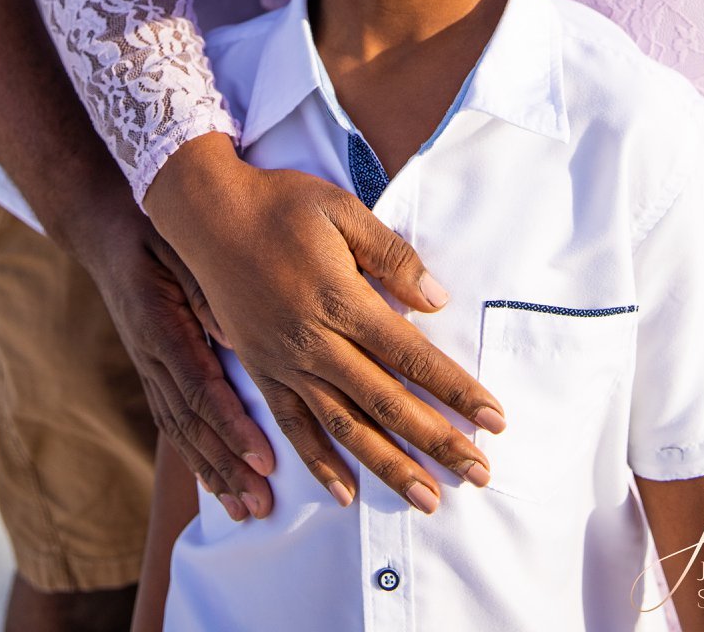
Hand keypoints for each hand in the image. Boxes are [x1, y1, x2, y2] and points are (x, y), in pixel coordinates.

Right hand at [73, 183, 277, 523]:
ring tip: (246, 510)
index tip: (264, 458)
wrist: (101, 225)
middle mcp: (148, 353)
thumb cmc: (147, 225)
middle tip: (262, 505)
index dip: (231, 427)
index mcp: (157, 324)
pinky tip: (215, 483)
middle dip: (227, 466)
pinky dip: (193, 454)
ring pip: (179, 429)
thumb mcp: (174, 242)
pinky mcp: (149, 366)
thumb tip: (235, 335)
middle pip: (190, 423)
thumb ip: (202, 287)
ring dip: (212, 471)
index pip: (198, 387)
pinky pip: (171, 419)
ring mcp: (146, 363)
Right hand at [146, 135, 504, 513]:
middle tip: (479, 474)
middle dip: (437, 441)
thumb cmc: (281, 204)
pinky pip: (291, 426)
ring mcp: (283, 361)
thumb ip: (391, 254)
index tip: (495, 419)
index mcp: (340, 299)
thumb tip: (437, 300)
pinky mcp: (259, 369)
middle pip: (385, 402)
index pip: (412, 356)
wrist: (208, 213)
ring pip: (343, 427)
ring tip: (427, 500)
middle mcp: (313, 341)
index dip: (456, 390)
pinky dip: (318, 462)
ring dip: (388, 466)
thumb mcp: (341, 209)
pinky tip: (345, 493)